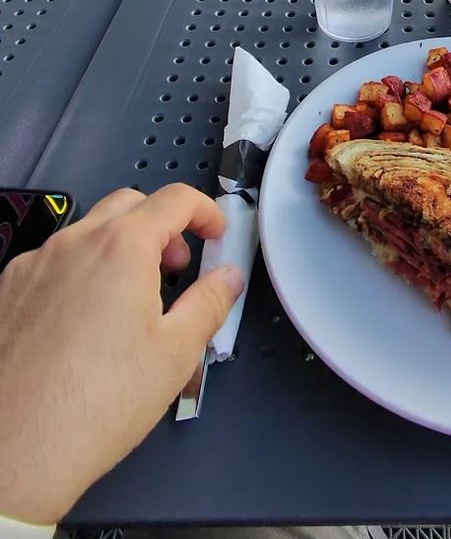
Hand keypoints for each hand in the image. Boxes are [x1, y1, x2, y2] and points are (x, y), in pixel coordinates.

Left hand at [0, 184, 243, 524]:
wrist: (14, 453)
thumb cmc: (91, 406)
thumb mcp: (176, 353)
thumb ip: (210, 303)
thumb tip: (226, 280)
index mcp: (121, 247)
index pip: (175, 199)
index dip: (205, 211)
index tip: (215, 232)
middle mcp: (73, 244)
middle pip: (129, 205)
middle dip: (162, 226)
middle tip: (177, 267)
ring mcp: (33, 266)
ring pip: (87, 233)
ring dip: (119, 249)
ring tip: (131, 302)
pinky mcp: (7, 292)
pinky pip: (53, 263)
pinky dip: (81, 273)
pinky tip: (86, 324)